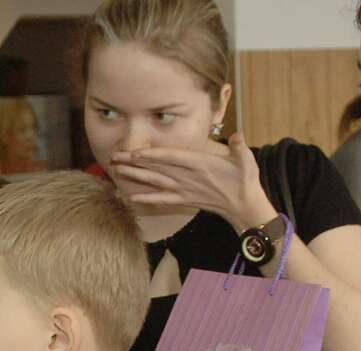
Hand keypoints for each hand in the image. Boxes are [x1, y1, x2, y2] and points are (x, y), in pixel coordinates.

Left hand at [108, 132, 271, 226]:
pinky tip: (131, 197)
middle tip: (115, 156)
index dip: (152, 155)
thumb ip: (239, 147)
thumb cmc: (244, 180)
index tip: (136, 152)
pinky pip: (162, 200)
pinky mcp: (184, 200)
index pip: (171, 158)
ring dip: (135, 176)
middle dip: (135, 162)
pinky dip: (147, 198)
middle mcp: (188, 177)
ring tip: (118, 170)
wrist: (243, 206)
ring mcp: (184, 190)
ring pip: (155, 182)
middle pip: (157, 168)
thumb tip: (238, 135)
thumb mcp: (245, 160)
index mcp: (199, 164)